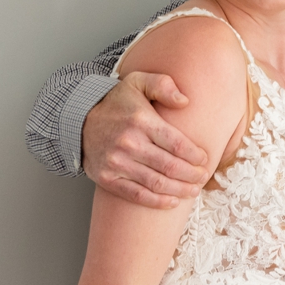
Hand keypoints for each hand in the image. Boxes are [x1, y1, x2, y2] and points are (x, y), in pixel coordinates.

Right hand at [83, 72, 209, 208]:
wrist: (79, 120)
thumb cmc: (116, 103)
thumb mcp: (138, 82)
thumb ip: (163, 86)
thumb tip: (185, 101)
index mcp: (141, 121)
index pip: (177, 144)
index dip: (195, 156)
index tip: (205, 159)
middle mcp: (128, 143)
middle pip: (170, 166)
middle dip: (192, 175)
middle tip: (203, 177)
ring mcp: (116, 163)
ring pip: (156, 183)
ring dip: (180, 190)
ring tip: (193, 190)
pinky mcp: (107, 178)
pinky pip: (136, 195)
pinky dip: (157, 201)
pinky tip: (172, 202)